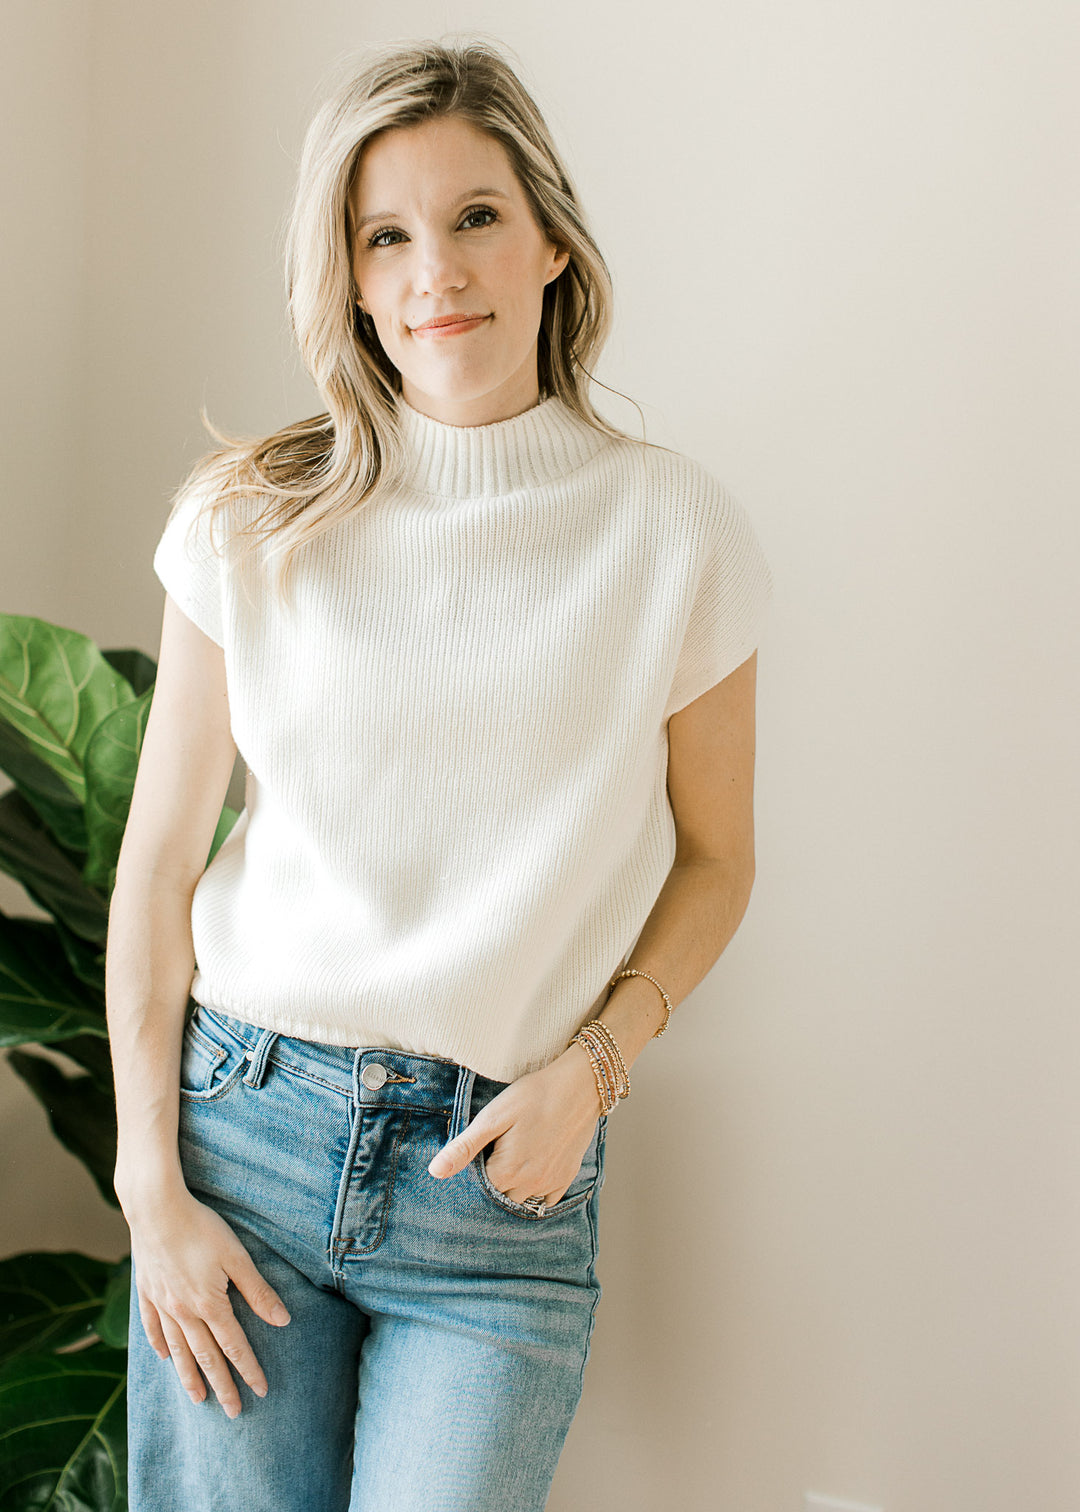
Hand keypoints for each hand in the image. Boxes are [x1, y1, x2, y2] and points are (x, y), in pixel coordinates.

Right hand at [126, 1186, 290, 1416]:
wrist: (156, 1209)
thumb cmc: (202, 1228)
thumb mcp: (237, 1257)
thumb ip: (257, 1291)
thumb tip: (282, 1320)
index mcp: (209, 1304)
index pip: (234, 1346)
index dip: (249, 1369)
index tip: (261, 1390)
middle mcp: (184, 1312)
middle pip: (206, 1357)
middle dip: (221, 1386)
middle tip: (232, 1412)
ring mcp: (162, 1304)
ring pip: (178, 1350)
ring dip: (190, 1376)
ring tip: (198, 1399)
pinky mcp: (147, 1292)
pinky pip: (153, 1328)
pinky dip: (160, 1346)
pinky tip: (165, 1359)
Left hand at [428, 1044, 601, 1205]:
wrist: (579, 1086)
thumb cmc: (533, 1096)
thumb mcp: (493, 1117)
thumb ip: (464, 1148)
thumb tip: (435, 1172)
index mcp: (505, 1172)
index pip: (477, 1191)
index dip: (470, 1178)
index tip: (472, 1160)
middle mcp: (527, 1185)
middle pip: (498, 1200)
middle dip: (490, 1188)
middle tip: (489, 1162)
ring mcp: (549, 1184)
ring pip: (521, 1203)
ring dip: (511, 1193)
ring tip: (508, 1169)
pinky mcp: (566, 1178)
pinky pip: (546, 1201)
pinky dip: (534, 1195)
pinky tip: (529, 1177)